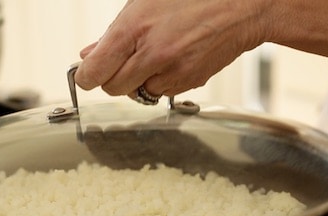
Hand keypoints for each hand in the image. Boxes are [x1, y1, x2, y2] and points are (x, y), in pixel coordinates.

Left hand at [74, 0, 268, 99]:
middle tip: (122, 63)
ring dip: (138, 82)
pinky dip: (159, 83)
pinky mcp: (187, 82)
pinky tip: (171, 62)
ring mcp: (171, 71)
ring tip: (152, 57)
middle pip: (112, 88)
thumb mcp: (144, 4)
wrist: (241, 7)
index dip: (86, 76)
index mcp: (134, 28)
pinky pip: (161, 94)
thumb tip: (88, 55)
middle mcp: (152, 53)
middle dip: (112, 78)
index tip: (87, 74)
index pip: (94, 72)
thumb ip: (112, 34)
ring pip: (137, 94)